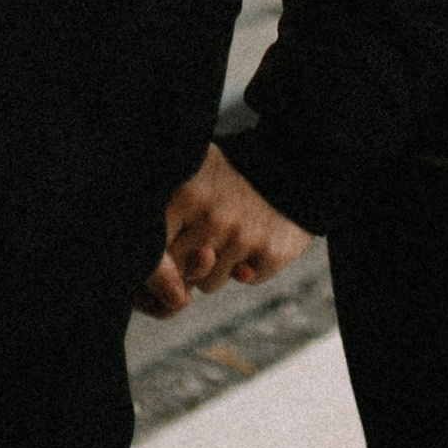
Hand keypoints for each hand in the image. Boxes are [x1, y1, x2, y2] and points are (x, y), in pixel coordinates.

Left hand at [150, 145, 309, 311]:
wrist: (292, 164)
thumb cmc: (230, 174)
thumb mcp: (192, 174)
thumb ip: (164, 213)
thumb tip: (155, 269)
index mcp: (186, 195)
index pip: (155, 253)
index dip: (160, 258)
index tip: (169, 252)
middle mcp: (214, 218)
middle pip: (180, 271)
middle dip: (186, 263)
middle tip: (203, 238)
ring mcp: (244, 237)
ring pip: (209, 284)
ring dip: (217, 268)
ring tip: (231, 234)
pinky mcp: (272, 253)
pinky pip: (245, 281)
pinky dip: (250, 268)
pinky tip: (256, 240)